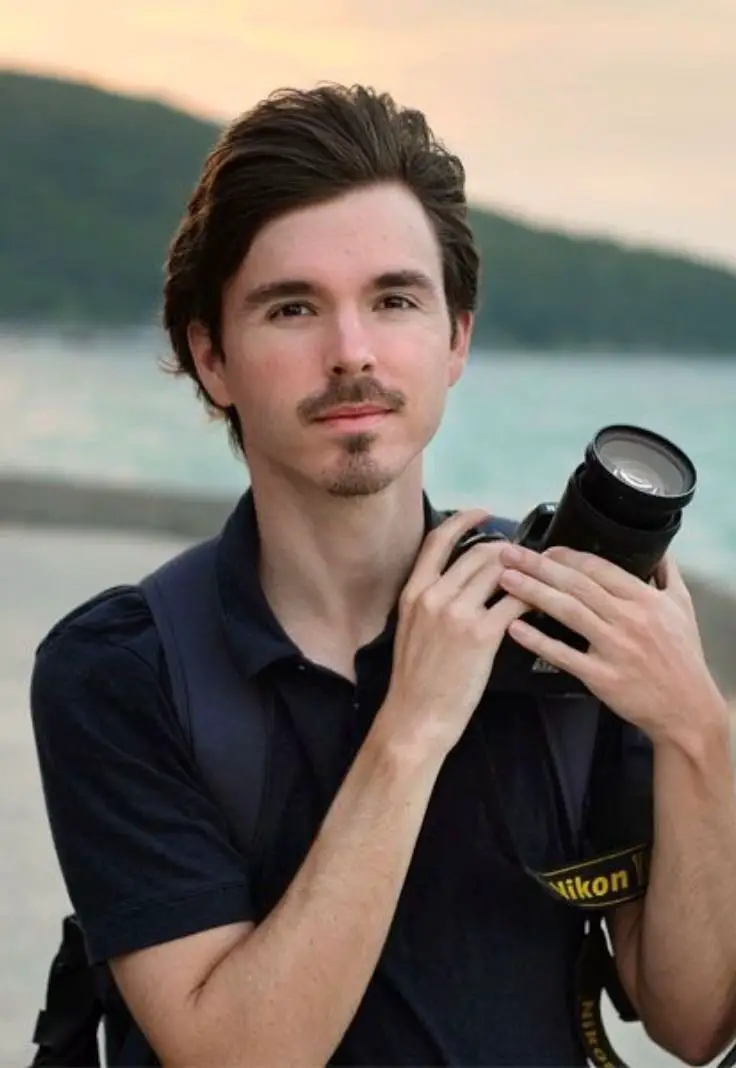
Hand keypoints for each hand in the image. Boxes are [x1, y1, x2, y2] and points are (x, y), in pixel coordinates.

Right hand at [379, 510, 529, 757]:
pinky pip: (515, 602)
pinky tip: (543, 600)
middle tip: (526, 558)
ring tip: (540, 575)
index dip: (462, 521)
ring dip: (525, 570)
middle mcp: (433, 595)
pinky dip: (533, 596)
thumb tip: (457, 582)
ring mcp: (457, 613)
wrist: (416, 716)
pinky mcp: (481, 635)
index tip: (482, 513)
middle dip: (508, 552)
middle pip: (478, 554)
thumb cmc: (415, 679)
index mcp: (413, 592)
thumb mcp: (410, 629)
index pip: (437, 541)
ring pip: (499, 572)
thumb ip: (430, 601)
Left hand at [497, 544, 726, 744]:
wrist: (688, 710)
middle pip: (576, 585)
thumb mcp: (683, 608)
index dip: (567, 557)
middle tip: (508, 554)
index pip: (599, 569)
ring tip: (505, 579)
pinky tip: (514, 628)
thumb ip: (668, 575)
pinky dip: (538, 641)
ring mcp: (614, 648)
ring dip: (532, 592)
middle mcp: (629, 619)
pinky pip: (564, 655)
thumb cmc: (683, 658)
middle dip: (538, 566)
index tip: (544, 549)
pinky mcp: (602, 677)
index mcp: (645, 599)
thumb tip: (658, 550)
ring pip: (567, 612)